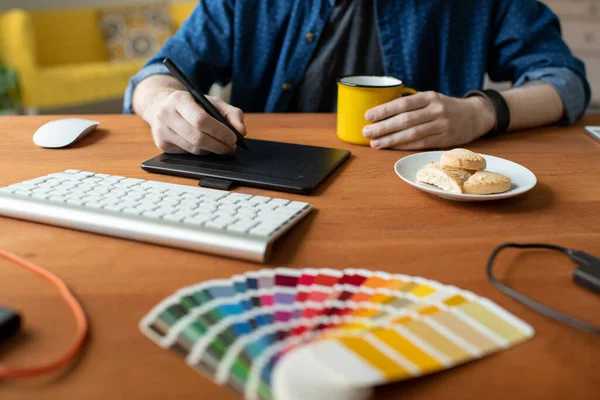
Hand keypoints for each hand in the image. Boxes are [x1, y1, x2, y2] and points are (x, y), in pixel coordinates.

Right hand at [150, 90, 245, 154]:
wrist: (161, 104)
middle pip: (197, 138)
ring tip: (222, 146)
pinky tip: (206, 146)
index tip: (234, 138)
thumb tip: (241, 131)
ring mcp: (161, 131)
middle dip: (218, 145)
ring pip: (193, 149)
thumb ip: (232, 113)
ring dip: (212, 150)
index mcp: (178, 99)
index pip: (200, 120)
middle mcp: (165, 114)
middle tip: (231, 147)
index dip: (219, 132)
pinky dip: (201, 152)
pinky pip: (187, 154)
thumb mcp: (213, 102)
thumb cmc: (193, 103)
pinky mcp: (162, 144)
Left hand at [363, 91, 495, 149]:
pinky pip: (420, 144)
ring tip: (375, 143)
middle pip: (405, 120)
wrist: (476, 116)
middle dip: (383, 127)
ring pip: (412, 134)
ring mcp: (442, 126)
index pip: (403, 103)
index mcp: (430, 97)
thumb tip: (383, 111)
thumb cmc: (446, 107)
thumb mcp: (432, 98)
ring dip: (391, 140)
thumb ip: (412, 104)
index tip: (368, 116)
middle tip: (366, 132)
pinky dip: (404, 146)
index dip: (384, 110)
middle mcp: (436, 110)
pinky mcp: (445, 140)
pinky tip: (391, 147)